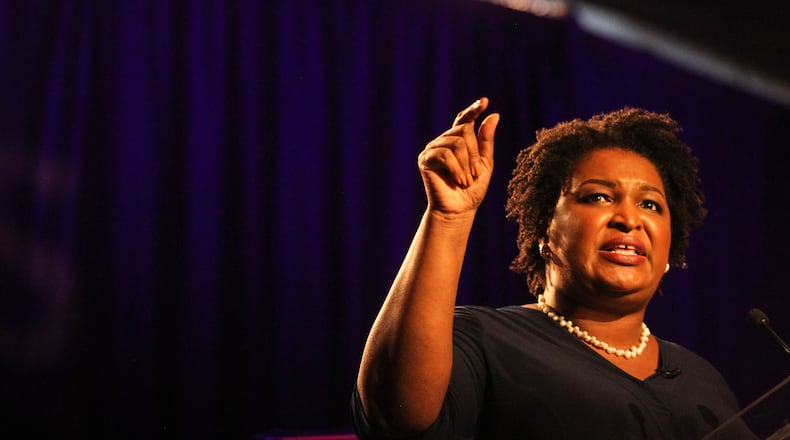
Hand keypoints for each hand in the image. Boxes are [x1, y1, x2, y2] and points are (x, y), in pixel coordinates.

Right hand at [418, 97, 498, 213]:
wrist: (458, 210)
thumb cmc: (472, 189)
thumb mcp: (485, 163)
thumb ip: (487, 140)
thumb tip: (494, 115)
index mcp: (457, 140)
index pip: (464, 119)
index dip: (473, 110)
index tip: (484, 102)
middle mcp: (444, 141)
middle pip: (464, 130)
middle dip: (475, 153)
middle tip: (474, 174)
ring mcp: (433, 148)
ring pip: (456, 142)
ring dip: (466, 164)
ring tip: (466, 180)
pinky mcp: (425, 159)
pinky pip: (445, 154)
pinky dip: (456, 169)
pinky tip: (458, 180)